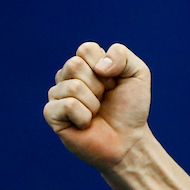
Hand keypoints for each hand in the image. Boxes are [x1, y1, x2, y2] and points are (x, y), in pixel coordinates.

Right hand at [43, 42, 151, 169]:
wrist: (129, 140)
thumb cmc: (131, 107)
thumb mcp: (138, 73)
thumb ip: (121, 55)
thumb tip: (98, 66)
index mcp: (85, 63)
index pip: (86, 49)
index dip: (107, 66)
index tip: (114, 82)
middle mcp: (67, 77)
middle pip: (74, 65)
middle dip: (99, 84)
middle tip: (104, 98)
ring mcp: (57, 95)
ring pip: (73, 86)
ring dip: (94, 102)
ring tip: (96, 112)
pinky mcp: (52, 115)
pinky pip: (69, 105)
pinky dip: (85, 116)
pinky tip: (86, 124)